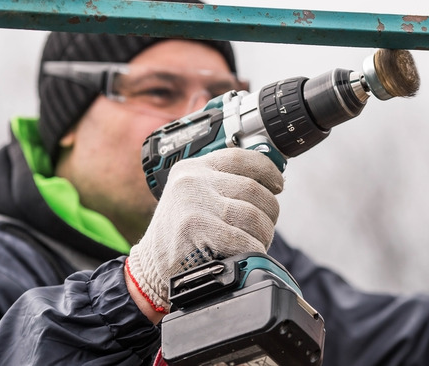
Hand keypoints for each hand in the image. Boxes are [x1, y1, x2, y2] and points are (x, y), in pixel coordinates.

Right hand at [125, 148, 283, 317]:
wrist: (150, 271)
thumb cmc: (181, 237)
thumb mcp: (195, 199)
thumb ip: (224, 186)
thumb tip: (272, 182)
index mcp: (193, 168)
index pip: (241, 157)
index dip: (267, 170)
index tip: (278, 184)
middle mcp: (192, 181)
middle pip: (253, 189)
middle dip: (269, 212)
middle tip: (265, 227)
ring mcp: (194, 203)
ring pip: (252, 215)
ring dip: (263, 234)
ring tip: (256, 243)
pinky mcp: (197, 228)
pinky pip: (243, 239)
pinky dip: (253, 250)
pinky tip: (247, 255)